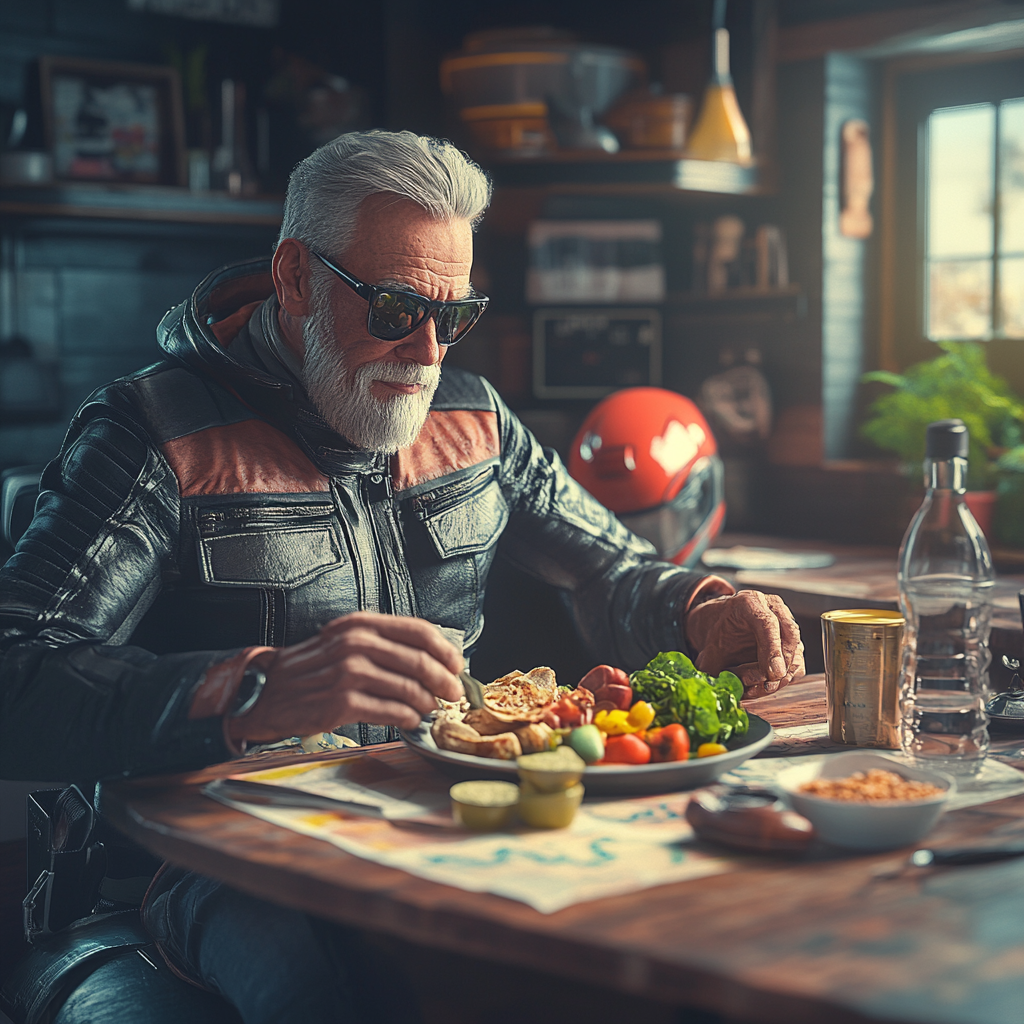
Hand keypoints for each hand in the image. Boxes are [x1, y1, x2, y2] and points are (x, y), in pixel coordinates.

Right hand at [226, 612, 463, 743]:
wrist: (266, 692)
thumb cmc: (312, 670)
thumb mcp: (345, 643)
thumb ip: (383, 646)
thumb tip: (431, 661)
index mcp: (361, 625)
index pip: (418, 630)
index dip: (444, 650)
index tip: (456, 666)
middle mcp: (355, 644)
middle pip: (419, 661)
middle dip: (444, 681)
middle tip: (453, 694)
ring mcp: (348, 673)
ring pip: (408, 688)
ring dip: (427, 703)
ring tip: (429, 709)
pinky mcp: (341, 702)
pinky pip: (390, 711)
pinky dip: (407, 717)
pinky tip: (409, 720)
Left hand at [684, 590, 804, 699]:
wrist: (721, 628)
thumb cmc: (716, 636)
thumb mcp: (708, 648)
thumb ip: (713, 665)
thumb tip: (726, 685)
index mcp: (748, 603)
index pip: (767, 622)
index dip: (772, 649)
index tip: (773, 673)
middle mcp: (773, 608)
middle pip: (789, 637)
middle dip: (779, 668)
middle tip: (764, 686)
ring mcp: (786, 624)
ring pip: (795, 655)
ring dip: (778, 678)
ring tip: (750, 685)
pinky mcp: (793, 642)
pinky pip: (797, 666)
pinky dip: (782, 681)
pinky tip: (759, 684)